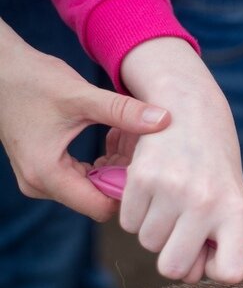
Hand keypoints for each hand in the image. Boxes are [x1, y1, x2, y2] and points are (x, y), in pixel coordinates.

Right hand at [0, 19, 170, 221]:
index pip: (101, 208)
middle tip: (144, 150)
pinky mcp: (45, 171)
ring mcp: (41, 180)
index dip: (129, 193)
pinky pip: (83, 178)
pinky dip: (102, 163)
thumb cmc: (32, 79)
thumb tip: (164, 119)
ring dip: (114, 169)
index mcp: (47, 175)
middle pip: (99, 200)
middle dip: (124, 178)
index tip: (148, 168)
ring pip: (93, 190)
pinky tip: (115, 138)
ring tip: (129, 139)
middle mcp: (40, 185)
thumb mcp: (81, 96)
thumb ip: (122, 111)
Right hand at [118, 37, 242, 283]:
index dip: (214, 269)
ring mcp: (172, 190)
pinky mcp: (141, 178)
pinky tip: (152, 188)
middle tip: (181, 228)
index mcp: (237, 211)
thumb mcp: (230, 197)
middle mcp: (206, 203)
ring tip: (170, 199)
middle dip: (173, 255)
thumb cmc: (213, 164)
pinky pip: (126, 222)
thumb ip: (217, 240)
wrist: (189, 108)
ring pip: (148, 243)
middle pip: (173, 268)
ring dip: (154, 229)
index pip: (230, 273)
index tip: (211, 252)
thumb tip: (188, 276)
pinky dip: (135, 212)